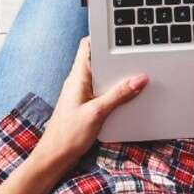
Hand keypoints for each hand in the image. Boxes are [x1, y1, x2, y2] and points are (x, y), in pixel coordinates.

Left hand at [36, 37, 147, 167]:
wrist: (54, 158)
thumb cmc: (68, 135)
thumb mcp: (97, 113)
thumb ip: (119, 94)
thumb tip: (139, 79)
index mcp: (78, 77)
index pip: (87, 46)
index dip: (103, 37)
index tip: (121, 35)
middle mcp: (78, 81)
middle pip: (99, 60)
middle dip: (117, 58)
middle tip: (136, 58)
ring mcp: (81, 93)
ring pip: (103, 76)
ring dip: (117, 77)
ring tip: (136, 77)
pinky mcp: (86, 105)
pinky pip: (103, 91)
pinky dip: (115, 91)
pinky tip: (126, 98)